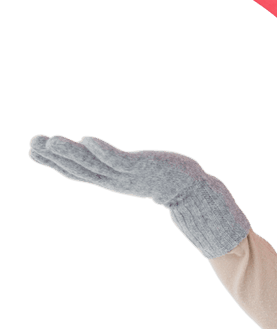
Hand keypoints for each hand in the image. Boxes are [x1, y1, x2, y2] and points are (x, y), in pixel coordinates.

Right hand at [28, 134, 207, 204]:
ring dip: (71, 153)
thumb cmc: (164, 178)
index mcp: (109, 180)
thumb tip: (105, 156)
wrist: (192, 190)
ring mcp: (127, 175)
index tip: (32, 148)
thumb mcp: (135, 171)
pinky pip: (119, 160)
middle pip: (79, 169)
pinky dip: (103, 151)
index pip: (76, 172)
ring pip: (94, 165)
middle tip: (32, 142)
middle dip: (54, 157)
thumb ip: (119, 166)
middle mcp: (114, 180)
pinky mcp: (142, 168)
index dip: (53, 162)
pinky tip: (88, 139)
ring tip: (50, 140)